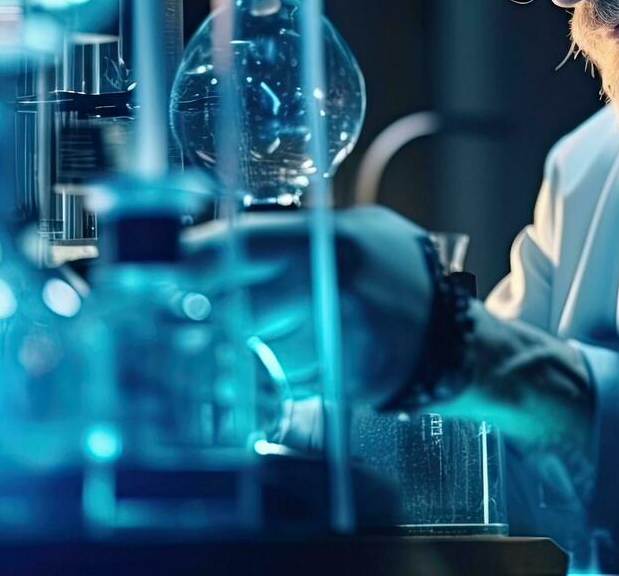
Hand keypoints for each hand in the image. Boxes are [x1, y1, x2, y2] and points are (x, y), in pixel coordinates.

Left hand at [181, 206, 433, 405]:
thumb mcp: (353, 233)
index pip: (245, 245)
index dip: (195, 257)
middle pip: (239, 308)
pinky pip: (284, 385)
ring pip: (256, 353)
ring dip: (231, 358)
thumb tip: (215, 247)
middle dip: (199, 319)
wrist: (459, 337)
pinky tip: (266, 375)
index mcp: (330, 244)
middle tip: (165, 321)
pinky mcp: (342, 385)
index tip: (159, 267)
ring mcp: (340, 342)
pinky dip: (267, 384)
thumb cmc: (396, 271)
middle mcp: (333, 291)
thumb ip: (292, 240)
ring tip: (216, 353)